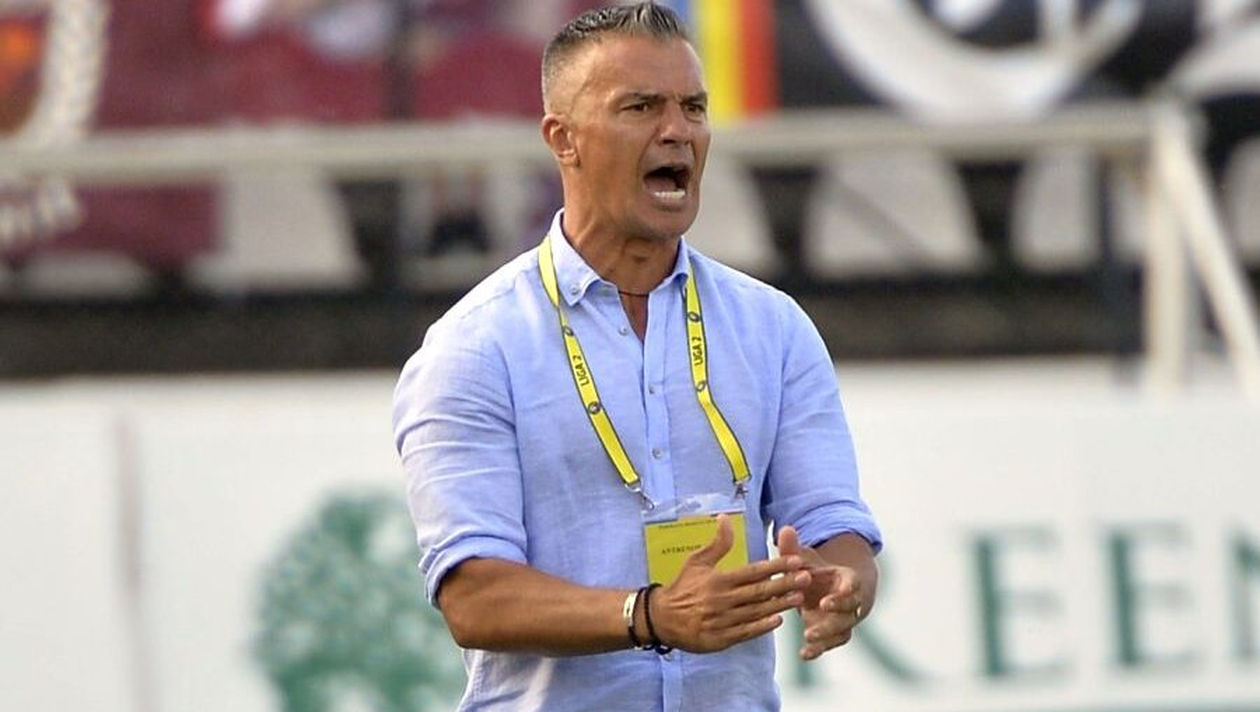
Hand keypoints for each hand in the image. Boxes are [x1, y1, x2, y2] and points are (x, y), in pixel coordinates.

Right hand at [650, 515, 810, 652]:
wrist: (661, 618)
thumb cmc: (682, 587)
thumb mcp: (697, 561)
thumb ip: (717, 543)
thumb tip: (725, 517)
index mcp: (719, 580)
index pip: (752, 571)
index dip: (775, 566)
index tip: (794, 560)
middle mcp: (722, 600)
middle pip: (759, 591)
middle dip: (784, 584)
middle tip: (805, 578)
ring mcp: (722, 620)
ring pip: (756, 612)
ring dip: (779, 605)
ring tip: (799, 598)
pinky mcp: (721, 638)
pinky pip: (745, 632)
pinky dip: (762, 627)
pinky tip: (777, 620)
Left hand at [776, 526, 864, 660]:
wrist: (829, 592)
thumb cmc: (816, 573)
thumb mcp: (805, 560)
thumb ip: (794, 549)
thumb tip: (785, 529)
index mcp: (847, 581)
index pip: (852, 586)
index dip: (844, 591)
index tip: (829, 597)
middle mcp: (850, 602)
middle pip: (849, 610)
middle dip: (836, 612)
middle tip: (820, 610)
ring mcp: (844, 620)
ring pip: (843, 630)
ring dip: (827, 635)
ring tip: (808, 637)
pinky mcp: (834, 635)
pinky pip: (831, 644)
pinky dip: (819, 650)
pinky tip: (804, 654)